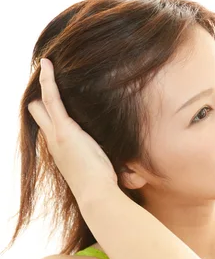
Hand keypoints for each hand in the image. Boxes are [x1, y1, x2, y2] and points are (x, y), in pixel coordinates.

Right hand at [28, 58, 117, 199]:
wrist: (97, 194)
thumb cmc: (104, 186)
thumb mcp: (103, 168)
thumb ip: (108, 159)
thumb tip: (134, 167)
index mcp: (61, 151)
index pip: (47, 126)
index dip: (47, 113)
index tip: (52, 100)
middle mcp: (53, 142)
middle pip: (37, 112)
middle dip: (40, 97)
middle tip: (47, 78)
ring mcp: (56, 135)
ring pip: (40, 103)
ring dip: (44, 86)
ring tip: (49, 65)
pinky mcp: (64, 129)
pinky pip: (51, 97)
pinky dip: (48, 80)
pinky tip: (49, 64)